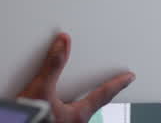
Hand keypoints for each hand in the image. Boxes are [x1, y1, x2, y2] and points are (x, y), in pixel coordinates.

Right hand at [17, 33, 133, 122]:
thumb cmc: (31, 121)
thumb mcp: (41, 90)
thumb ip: (52, 66)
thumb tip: (62, 44)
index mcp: (77, 115)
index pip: (103, 94)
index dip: (117, 83)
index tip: (129, 77)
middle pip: (91, 104)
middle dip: (99, 94)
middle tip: (112, 85)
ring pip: (76, 111)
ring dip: (78, 101)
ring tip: (79, 92)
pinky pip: (61, 114)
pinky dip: (62, 106)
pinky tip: (53, 103)